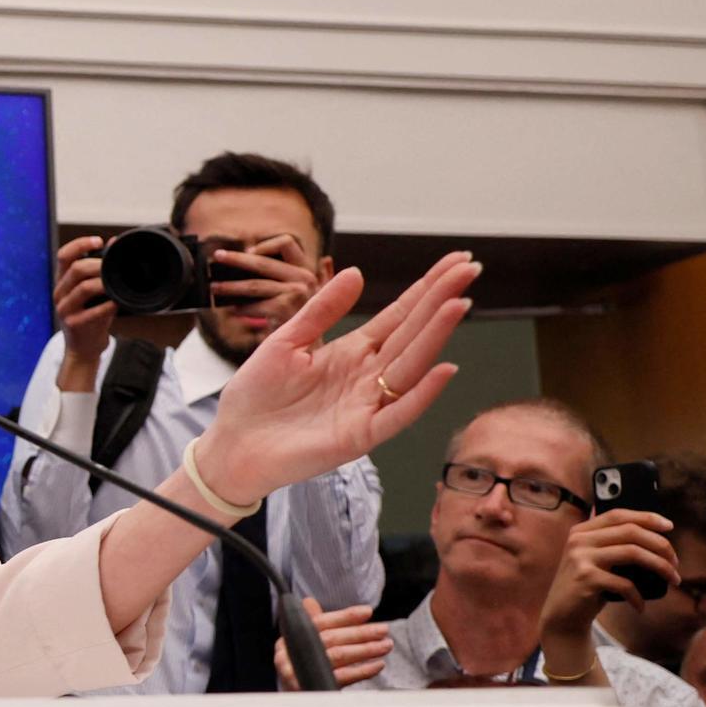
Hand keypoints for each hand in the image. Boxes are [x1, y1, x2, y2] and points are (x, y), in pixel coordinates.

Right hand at [52, 236, 116, 387]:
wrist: (83, 349)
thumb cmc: (91, 317)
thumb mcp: (94, 292)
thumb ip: (101, 270)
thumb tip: (114, 243)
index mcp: (63, 282)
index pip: (64, 255)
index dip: (80, 244)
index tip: (98, 240)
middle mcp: (59, 293)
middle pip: (75, 269)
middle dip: (98, 264)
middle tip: (113, 267)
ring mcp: (64, 309)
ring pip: (83, 288)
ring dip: (103, 283)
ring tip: (115, 285)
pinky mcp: (73, 324)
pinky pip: (92, 312)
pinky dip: (107, 306)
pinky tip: (116, 304)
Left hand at [194, 252, 477, 504]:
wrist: (234, 444)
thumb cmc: (256, 396)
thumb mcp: (286, 342)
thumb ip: (321, 310)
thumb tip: (356, 272)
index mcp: (351, 353)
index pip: (399, 316)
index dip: (426, 289)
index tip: (456, 263)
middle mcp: (367, 377)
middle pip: (412, 333)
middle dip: (440, 301)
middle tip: (471, 270)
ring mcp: (368, 405)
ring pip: (411, 366)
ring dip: (435, 337)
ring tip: (458, 305)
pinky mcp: (360, 436)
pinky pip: (398, 413)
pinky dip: (421, 394)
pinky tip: (443, 369)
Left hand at [210, 234, 322, 324]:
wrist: (309, 348)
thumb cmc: (303, 319)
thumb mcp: (310, 293)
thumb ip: (304, 274)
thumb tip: (296, 256)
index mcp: (307, 269)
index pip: (287, 242)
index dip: (265, 245)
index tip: (248, 252)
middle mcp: (305, 278)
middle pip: (262, 261)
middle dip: (236, 259)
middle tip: (217, 256)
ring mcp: (296, 293)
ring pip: (254, 285)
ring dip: (230, 286)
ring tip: (214, 288)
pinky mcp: (285, 309)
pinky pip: (254, 306)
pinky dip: (242, 308)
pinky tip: (234, 310)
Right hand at [276, 597, 389, 688]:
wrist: (297, 701)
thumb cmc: (303, 667)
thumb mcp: (304, 644)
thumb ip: (311, 624)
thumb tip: (309, 602)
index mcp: (290, 638)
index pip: (319, 622)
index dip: (345, 616)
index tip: (367, 612)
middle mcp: (291, 653)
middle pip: (331, 638)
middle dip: (360, 633)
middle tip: (383, 630)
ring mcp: (301, 672)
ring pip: (338, 655)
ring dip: (366, 649)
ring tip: (385, 645)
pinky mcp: (313, 687)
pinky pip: (342, 676)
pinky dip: (363, 670)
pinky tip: (377, 665)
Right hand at [540, 510, 678, 648]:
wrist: (562, 615)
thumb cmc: (587, 587)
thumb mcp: (595, 560)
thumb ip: (612, 544)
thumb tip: (655, 535)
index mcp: (582, 531)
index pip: (619, 515)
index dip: (647, 517)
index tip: (669, 526)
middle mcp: (579, 540)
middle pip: (631, 532)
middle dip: (661, 545)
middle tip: (675, 563)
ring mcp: (580, 558)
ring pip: (633, 553)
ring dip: (661, 567)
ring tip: (672, 580)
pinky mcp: (586, 579)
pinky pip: (624, 583)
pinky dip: (638, 597)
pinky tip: (640, 606)